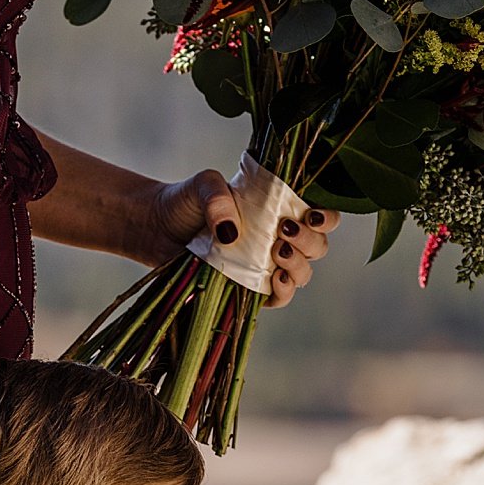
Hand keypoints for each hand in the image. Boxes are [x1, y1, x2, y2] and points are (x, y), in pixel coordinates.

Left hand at [130, 169, 340, 310]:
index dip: (327, 218)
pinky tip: (274, 280)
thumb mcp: (203, 186)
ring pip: (303, 273)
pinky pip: (280, 297)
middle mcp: (280, 237)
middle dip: (308, 242)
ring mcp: (267, 265)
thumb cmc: (185, 201)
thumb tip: (233, 233)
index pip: (321, 215)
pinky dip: (283, 292)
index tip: (311, 216)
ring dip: (297, 266)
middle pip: (318, 247)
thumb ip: (219, 197)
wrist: (156, 228)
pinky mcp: (251, 288)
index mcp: (281, 208)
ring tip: (275, 253)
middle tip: (282, 231)